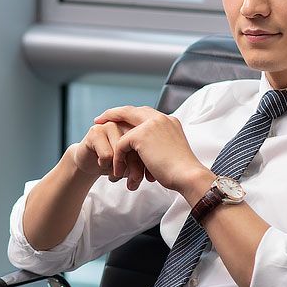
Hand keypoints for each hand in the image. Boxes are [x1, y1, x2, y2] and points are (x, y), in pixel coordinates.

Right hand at [68, 120, 150, 187]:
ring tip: (116, 175)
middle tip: (134, 183)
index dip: (149, 163)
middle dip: (136, 169)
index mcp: (139, 126)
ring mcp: (110, 125)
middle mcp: (125, 123)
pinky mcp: (95, 131)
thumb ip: (144, 162)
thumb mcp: (135, 164)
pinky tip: (103, 165)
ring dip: (119, 169)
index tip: (148, 178)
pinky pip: (107, 155)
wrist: (90, 163)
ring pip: (121, 151)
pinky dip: (106, 166)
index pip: (149, 144)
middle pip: (137, 146)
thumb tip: (152, 172)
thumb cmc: (115, 163)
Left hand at [93, 106, 210, 195]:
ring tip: (104, 153)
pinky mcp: (141, 135)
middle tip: (98, 120)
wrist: (188, 176)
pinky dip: (117, 158)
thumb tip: (145, 153)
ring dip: (115, 146)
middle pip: (130, 110)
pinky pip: (121, 145)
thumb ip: (158, 145)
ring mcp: (151, 124)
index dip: (128, 116)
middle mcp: (161, 118)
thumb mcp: (170, 152)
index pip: (144, 113)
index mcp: (169, 121)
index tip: (116, 120)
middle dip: (112, 114)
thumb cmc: (182, 172)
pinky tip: (118, 171)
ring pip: (123, 130)